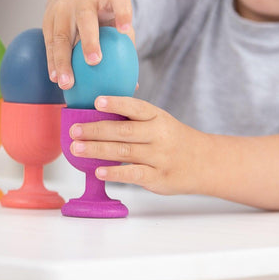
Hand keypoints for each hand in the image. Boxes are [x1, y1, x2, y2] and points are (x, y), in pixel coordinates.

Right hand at [42, 0, 133, 89]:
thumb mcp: (117, 21)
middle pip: (85, 17)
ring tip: (67, 83)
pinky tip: (55, 78)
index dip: (122, 12)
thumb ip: (126, 46)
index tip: (125, 30)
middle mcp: (84, 1)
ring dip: (64, 60)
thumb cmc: (103, 14)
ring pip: (62, 34)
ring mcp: (63, 9)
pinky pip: (50, 43)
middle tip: (94, 62)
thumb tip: (134, 85)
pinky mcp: (48, 19)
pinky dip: (52, 62)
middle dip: (89, 39)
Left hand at [68, 96, 208, 194]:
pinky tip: (98, 171)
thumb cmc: (174, 138)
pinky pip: (133, 175)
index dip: (116, 104)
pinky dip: (115, 173)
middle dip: (96, 130)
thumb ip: (136, 115)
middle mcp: (159, 135)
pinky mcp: (157, 178)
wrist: (204, 162)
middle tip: (74, 130)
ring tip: (77, 148)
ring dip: (97, 150)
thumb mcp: (161, 120)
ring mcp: (159, 157)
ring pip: (124, 153)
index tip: (97, 101)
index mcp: (158, 117)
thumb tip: (101, 104)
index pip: (136, 107)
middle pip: (124, 132)